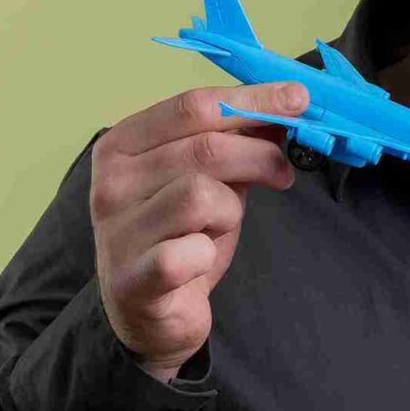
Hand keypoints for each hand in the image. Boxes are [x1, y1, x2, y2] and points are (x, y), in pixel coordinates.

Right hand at [91, 85, 300, 380]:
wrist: (147, 312)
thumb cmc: (178, 237)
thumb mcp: (206, 180)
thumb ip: (234, 145)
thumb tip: (287, 107)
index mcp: (123, 145)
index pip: (192, 106)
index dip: (251, 100)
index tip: (298, 98)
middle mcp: (111, 182)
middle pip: (204, 148)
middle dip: (259, 155)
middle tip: (283, 170)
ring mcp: (118, 230)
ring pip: (201, 195)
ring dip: (230, 210)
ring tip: (223, 225)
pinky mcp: (134, 279)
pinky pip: (190, 252)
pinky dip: (208, 252)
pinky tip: (202, 258)